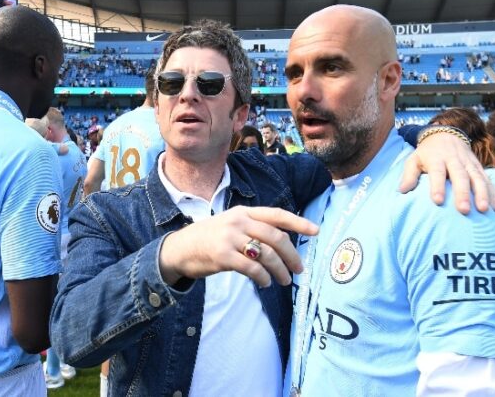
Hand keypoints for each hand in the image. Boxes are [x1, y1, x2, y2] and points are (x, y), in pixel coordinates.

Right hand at [159, 206, 318, 287]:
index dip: (298, 223)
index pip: (276, 215)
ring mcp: (229, 237)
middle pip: (276, 237)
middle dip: (292, 256)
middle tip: (299, 270)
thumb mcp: (231, 225)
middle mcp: (238, 221)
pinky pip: (252, 268)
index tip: (316, 231)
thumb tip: (282, 244)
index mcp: (243, 212)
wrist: (178, 249)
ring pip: (266, 255)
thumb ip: (253, 229)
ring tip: (284, 281)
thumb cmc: (208, 239)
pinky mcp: (222, 255)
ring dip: (280, 270)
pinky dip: (263, 278)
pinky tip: (265, 283)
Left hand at [399, 132, 494, 214]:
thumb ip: (409, 175)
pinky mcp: (478, 166)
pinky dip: (493, 192)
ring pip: (477, 178)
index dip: (437, 186)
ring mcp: (468, 163)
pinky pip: (487, 179)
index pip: (438, 173)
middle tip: (463, 210)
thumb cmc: (426, 153)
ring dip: (482, 193)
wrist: (445, 134)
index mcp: (437, 159)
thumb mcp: (414, 160)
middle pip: (460, 176)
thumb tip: (402, 191)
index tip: (437, 201)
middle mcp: (454, 160)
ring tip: (484, 209)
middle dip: (462, 193)